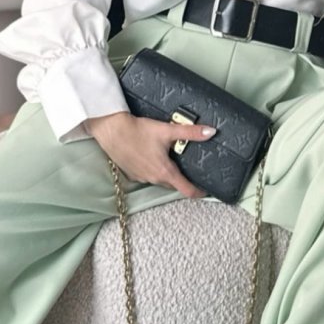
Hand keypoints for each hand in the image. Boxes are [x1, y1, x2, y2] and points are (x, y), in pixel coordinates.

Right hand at [86, 111, 212, 197]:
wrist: (111, 130)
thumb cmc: (139, 131)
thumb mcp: (167, 130)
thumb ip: (190, 132)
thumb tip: (211, 132)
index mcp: (165, 172)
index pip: (187, 190)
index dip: (199, 192)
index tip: (207, 190)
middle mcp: (153, 179)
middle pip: (174, 184)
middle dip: (183, 180)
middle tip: (191, 170)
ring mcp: (141, 178)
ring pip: (160, 180)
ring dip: (167, 174)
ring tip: (172, 160)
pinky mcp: (132, 174)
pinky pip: (148, 176)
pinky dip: (153, 170)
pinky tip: (153, 157)